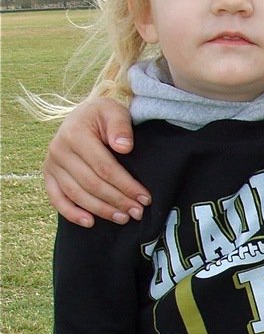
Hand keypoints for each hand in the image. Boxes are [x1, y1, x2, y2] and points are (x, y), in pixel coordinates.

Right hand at [42, 99, 149, 226]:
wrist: (83, 116)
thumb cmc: (103, 116)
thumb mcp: (114, 111)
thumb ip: (120, 126)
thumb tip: (124, 147)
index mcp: (76, 134)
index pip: (104, 167)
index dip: (126, 185)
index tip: (144, 198)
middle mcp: (59, 149)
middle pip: (92, 184)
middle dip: (117, 201)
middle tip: (138, 212)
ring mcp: (52, 164)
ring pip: (77, 194)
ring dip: (101, 210)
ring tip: (123, 218)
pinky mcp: (48, 175)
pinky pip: (56, 198)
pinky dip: (71, 213)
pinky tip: (90, 222)